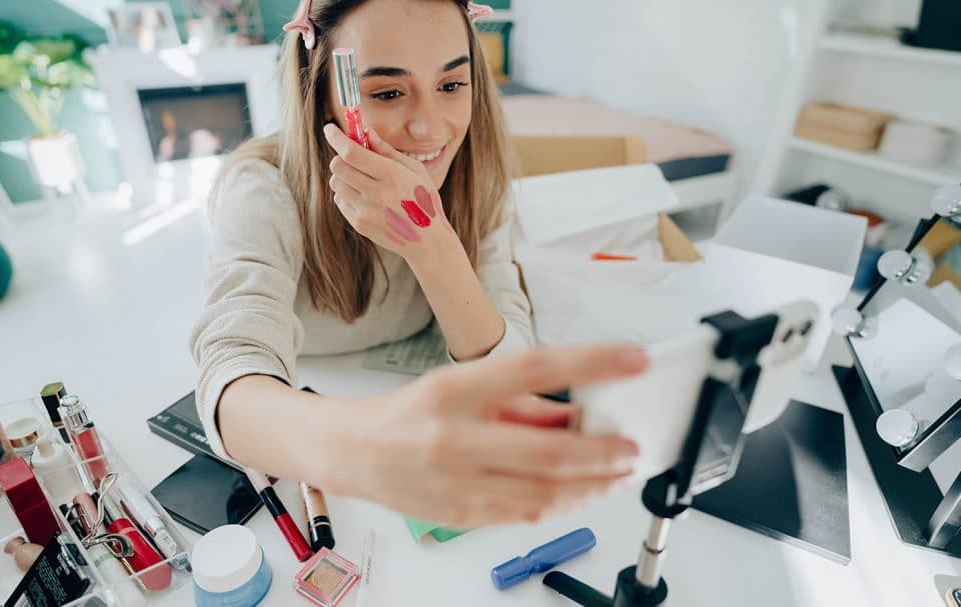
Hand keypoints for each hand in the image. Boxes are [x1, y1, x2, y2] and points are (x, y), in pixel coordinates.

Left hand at [323, 124, 457, 261]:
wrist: (428, 241)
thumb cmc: (423, 200)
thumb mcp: (415, 171)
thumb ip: (388, 151)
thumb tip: (366, 132)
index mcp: (393, 176)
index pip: (352, 153)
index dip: (337, 138)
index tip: (329, 130)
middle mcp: (377, 194)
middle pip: (338, 166)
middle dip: (341, 157)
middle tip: (352, 158)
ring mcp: (366, 211)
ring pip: (336, 183)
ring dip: (343, 177)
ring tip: (362, 180)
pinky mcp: (360, 224)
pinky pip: (340, 201)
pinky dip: (347, 194)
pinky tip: (365, 197)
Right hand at [329, 344, 647, 527]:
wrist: (353, 452)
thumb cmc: (411, 414)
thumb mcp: (463, 386)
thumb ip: (523, 401)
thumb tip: (581, 413)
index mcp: (455, 390)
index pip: (535, 368)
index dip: (591, 363)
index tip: (633, 361)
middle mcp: (455, 438)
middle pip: (548, 449)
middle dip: (603, 452)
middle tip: (633, 448)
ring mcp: (457, 483)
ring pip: (544, 493)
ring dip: (592, 486)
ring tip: (618, 474)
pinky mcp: (461, 516)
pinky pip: (525, 515)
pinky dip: (563, 503)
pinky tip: (582, 492)